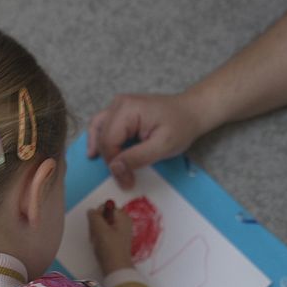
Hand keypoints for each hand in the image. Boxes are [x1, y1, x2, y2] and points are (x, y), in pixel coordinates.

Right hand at [87, 92, 207, 188]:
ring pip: (97, 128)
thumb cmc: (181, 126)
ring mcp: (118, 106)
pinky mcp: (121, 111)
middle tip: (121, 179)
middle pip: (102, 136)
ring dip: (97, 147)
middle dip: (109, 159)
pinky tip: (98, 151)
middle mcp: (119, 104)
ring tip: (95, 162)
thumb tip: (115, 169)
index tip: (126, 182)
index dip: (114, 165)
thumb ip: (138, 157)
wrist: (191, 112)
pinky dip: (100, 139)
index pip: (109, 141)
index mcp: (127, 109)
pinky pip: (103, 125)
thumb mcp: (163, 146)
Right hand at [88, 204, 133, 274]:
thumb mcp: (100, 229)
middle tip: (96, 235)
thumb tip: (91, 211)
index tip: (97, 225)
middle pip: (104, 216)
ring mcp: (120, 232)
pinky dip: (99, 238)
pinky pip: (104, 234)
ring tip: (97, 242)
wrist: (116, 268)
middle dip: (96, 224)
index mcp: (123, 217)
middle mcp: (123, 222)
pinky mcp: (116, 240)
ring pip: (102, 226)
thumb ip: (94, 216)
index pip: (106, 206)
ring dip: (96, 232)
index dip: (98, 214)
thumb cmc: (110, 248)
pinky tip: (99, 246)